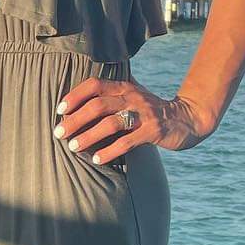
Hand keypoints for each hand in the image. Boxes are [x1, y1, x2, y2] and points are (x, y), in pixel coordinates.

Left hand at [54, 75, 213, 161]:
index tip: (59, 109)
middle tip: (59, 133)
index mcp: (124, 87)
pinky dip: (110, 151)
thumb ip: (111, 96)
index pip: (94, 84)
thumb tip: (78, 100)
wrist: (186, 119)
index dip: (75, 95)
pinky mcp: (153, 131)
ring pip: (111, 122)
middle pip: (98, 105)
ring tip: (73, 147)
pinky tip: (97, 159)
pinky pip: (128, 141)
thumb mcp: (132, 97)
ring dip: (89, 135)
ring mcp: (144, 114)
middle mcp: (132, 97)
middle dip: (75, 119)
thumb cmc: (151, 110)